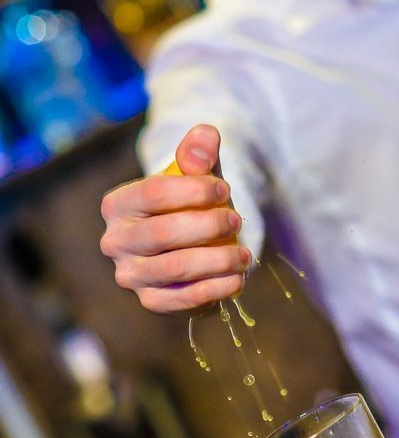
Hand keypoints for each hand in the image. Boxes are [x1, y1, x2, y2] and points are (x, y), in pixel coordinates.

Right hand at [100, 124, 250, 313]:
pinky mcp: (151, 301)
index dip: (195, 191)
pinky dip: (215, 289)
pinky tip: (238, 278)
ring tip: (244, 254)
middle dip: (209, 226)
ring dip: (217, 260)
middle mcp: (115, 241)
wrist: (191, 245)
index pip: (153, 193)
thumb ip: (199, 152)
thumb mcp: (196, 175)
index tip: (225, 191)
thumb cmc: (191, 204)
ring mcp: (130, 275)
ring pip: (175, 268)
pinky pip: (183, 299)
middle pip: (163, 233)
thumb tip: (206, 135)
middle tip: (237, 221)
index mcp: (117, 204)